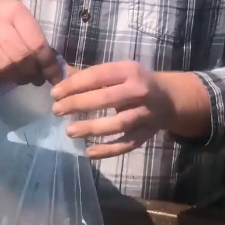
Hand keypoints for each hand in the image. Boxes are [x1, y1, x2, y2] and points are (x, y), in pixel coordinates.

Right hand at [0, 0, 64, 85]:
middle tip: (35, 78)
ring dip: (17, 77)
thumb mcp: (17, 21)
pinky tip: (6, 76)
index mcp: (14, 11)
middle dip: (32, 72)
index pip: (36, 42)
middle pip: (21, 56)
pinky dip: (1, 78)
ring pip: (5, 65)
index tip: (54, 77)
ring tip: (22, 78)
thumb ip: (35, 41)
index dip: (47, 63)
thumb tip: (54, 71)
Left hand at [50, 62, 211, 159]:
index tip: (55, 93)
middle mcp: (139, 91)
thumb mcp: (118, 72)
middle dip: (78, 104)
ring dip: (92, 128)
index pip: (98, 76)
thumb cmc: (136, 81)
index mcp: (129, 70)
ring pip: (117, 123)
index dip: (74, 85)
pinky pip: (127, 144)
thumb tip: (61, 76)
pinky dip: (108, 150)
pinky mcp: (147, 133)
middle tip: (57, 110)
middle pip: (105, 99)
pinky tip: (89, 153)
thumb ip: (92, 75)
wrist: (169, 98)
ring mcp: (145, 113)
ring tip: (69, 131)